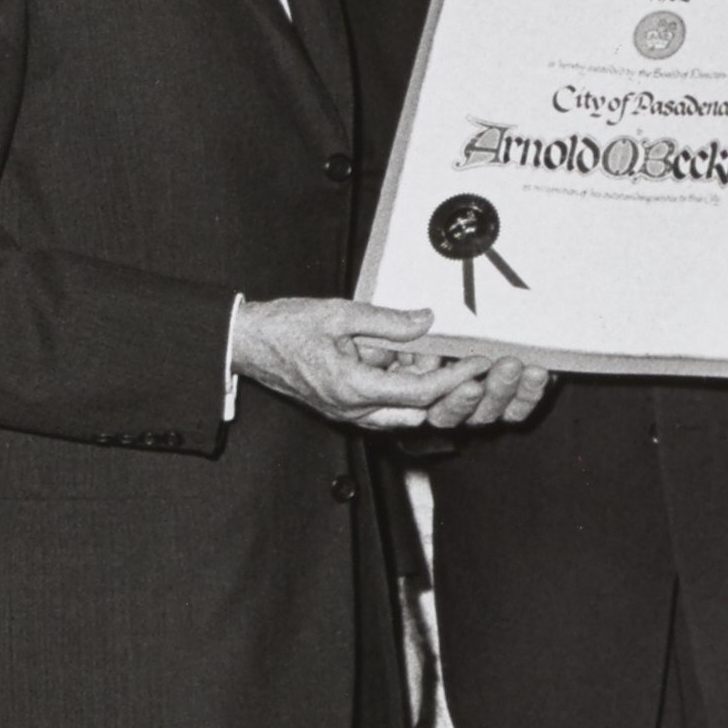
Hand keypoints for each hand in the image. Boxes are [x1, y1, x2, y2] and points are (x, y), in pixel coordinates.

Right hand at [231, 296, 542, 430]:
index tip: (481, 362)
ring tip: (428, 347)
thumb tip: (426, 320)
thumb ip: (386, 321)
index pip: (422, 392)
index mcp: (353, 390)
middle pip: (420, 409)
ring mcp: (351, 413)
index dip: (456, 378)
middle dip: (445, 385)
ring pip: (406, 409)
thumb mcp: (339, 314)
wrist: (247, 345)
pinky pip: (388, 402)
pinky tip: (404, 354)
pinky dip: (403, 382)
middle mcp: (355, 411)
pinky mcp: (348, 408)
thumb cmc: (284, 330)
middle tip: (461, 353)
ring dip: (423, 383)